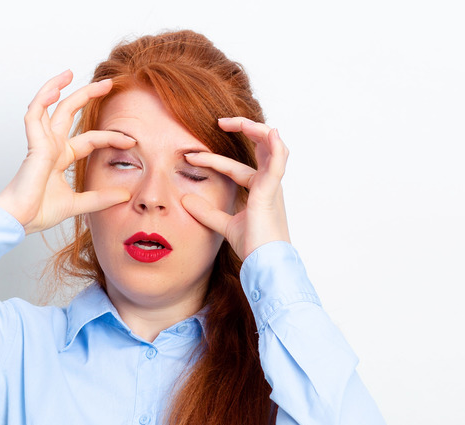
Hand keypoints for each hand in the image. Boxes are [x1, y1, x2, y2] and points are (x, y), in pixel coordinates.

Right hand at [0, 70, 135, 234]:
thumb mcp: (79, 204)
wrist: (20, 221)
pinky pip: (34, 116)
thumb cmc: (39, 212)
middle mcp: (51, 146)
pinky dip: (42, 101)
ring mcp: (41, 143)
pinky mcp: (33, 146)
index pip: (90, 139)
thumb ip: (101, 198)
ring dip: (59, 88)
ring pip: (49, 107)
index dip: (111, 138)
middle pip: (69, 112)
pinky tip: (55, 91)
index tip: (131, 140)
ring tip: (72, 72)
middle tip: (108, 83)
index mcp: (61, 157)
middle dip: (87, 95)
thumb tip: (126, 194)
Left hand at [180, 117, 290, 260]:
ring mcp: (272, 186)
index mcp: (259, 191)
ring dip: (257, 130)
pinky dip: (276, 146)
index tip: (188, 156)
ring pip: (272, 147)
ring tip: (236, 121)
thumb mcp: (223, 225)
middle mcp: (268, 185)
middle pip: (261, 147)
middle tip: (220, 122)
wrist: (264, 264)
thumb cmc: (252, 247)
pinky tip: (271, 132)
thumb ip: (207, 212)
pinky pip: (279, 163)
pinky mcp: (271, 191)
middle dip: (243, 129)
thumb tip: (185, 200)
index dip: (212, 160)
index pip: (234, 167)